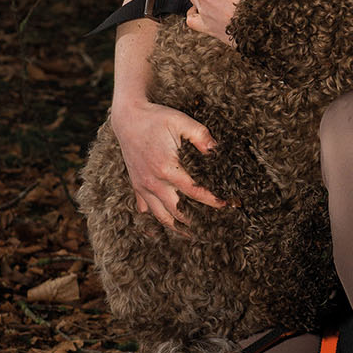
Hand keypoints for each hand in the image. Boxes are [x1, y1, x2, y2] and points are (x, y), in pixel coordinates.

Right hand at [111, 96, 226, 228]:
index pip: (193, 192)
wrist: (128, 118)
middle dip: (195, 220)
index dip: (211, 200)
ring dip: (176, 226)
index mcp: (167, 168)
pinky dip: (156, 218)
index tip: (224, 204)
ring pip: (160, 215)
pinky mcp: (136, 185)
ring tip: (192, 234)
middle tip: (212, 225)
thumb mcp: (181, 121)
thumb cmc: (156, 118)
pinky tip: (167, 222)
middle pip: (177, 211)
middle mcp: (153, 182)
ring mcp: (142, 186)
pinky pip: (145, 209)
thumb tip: (216, 151)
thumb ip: (201, 136)